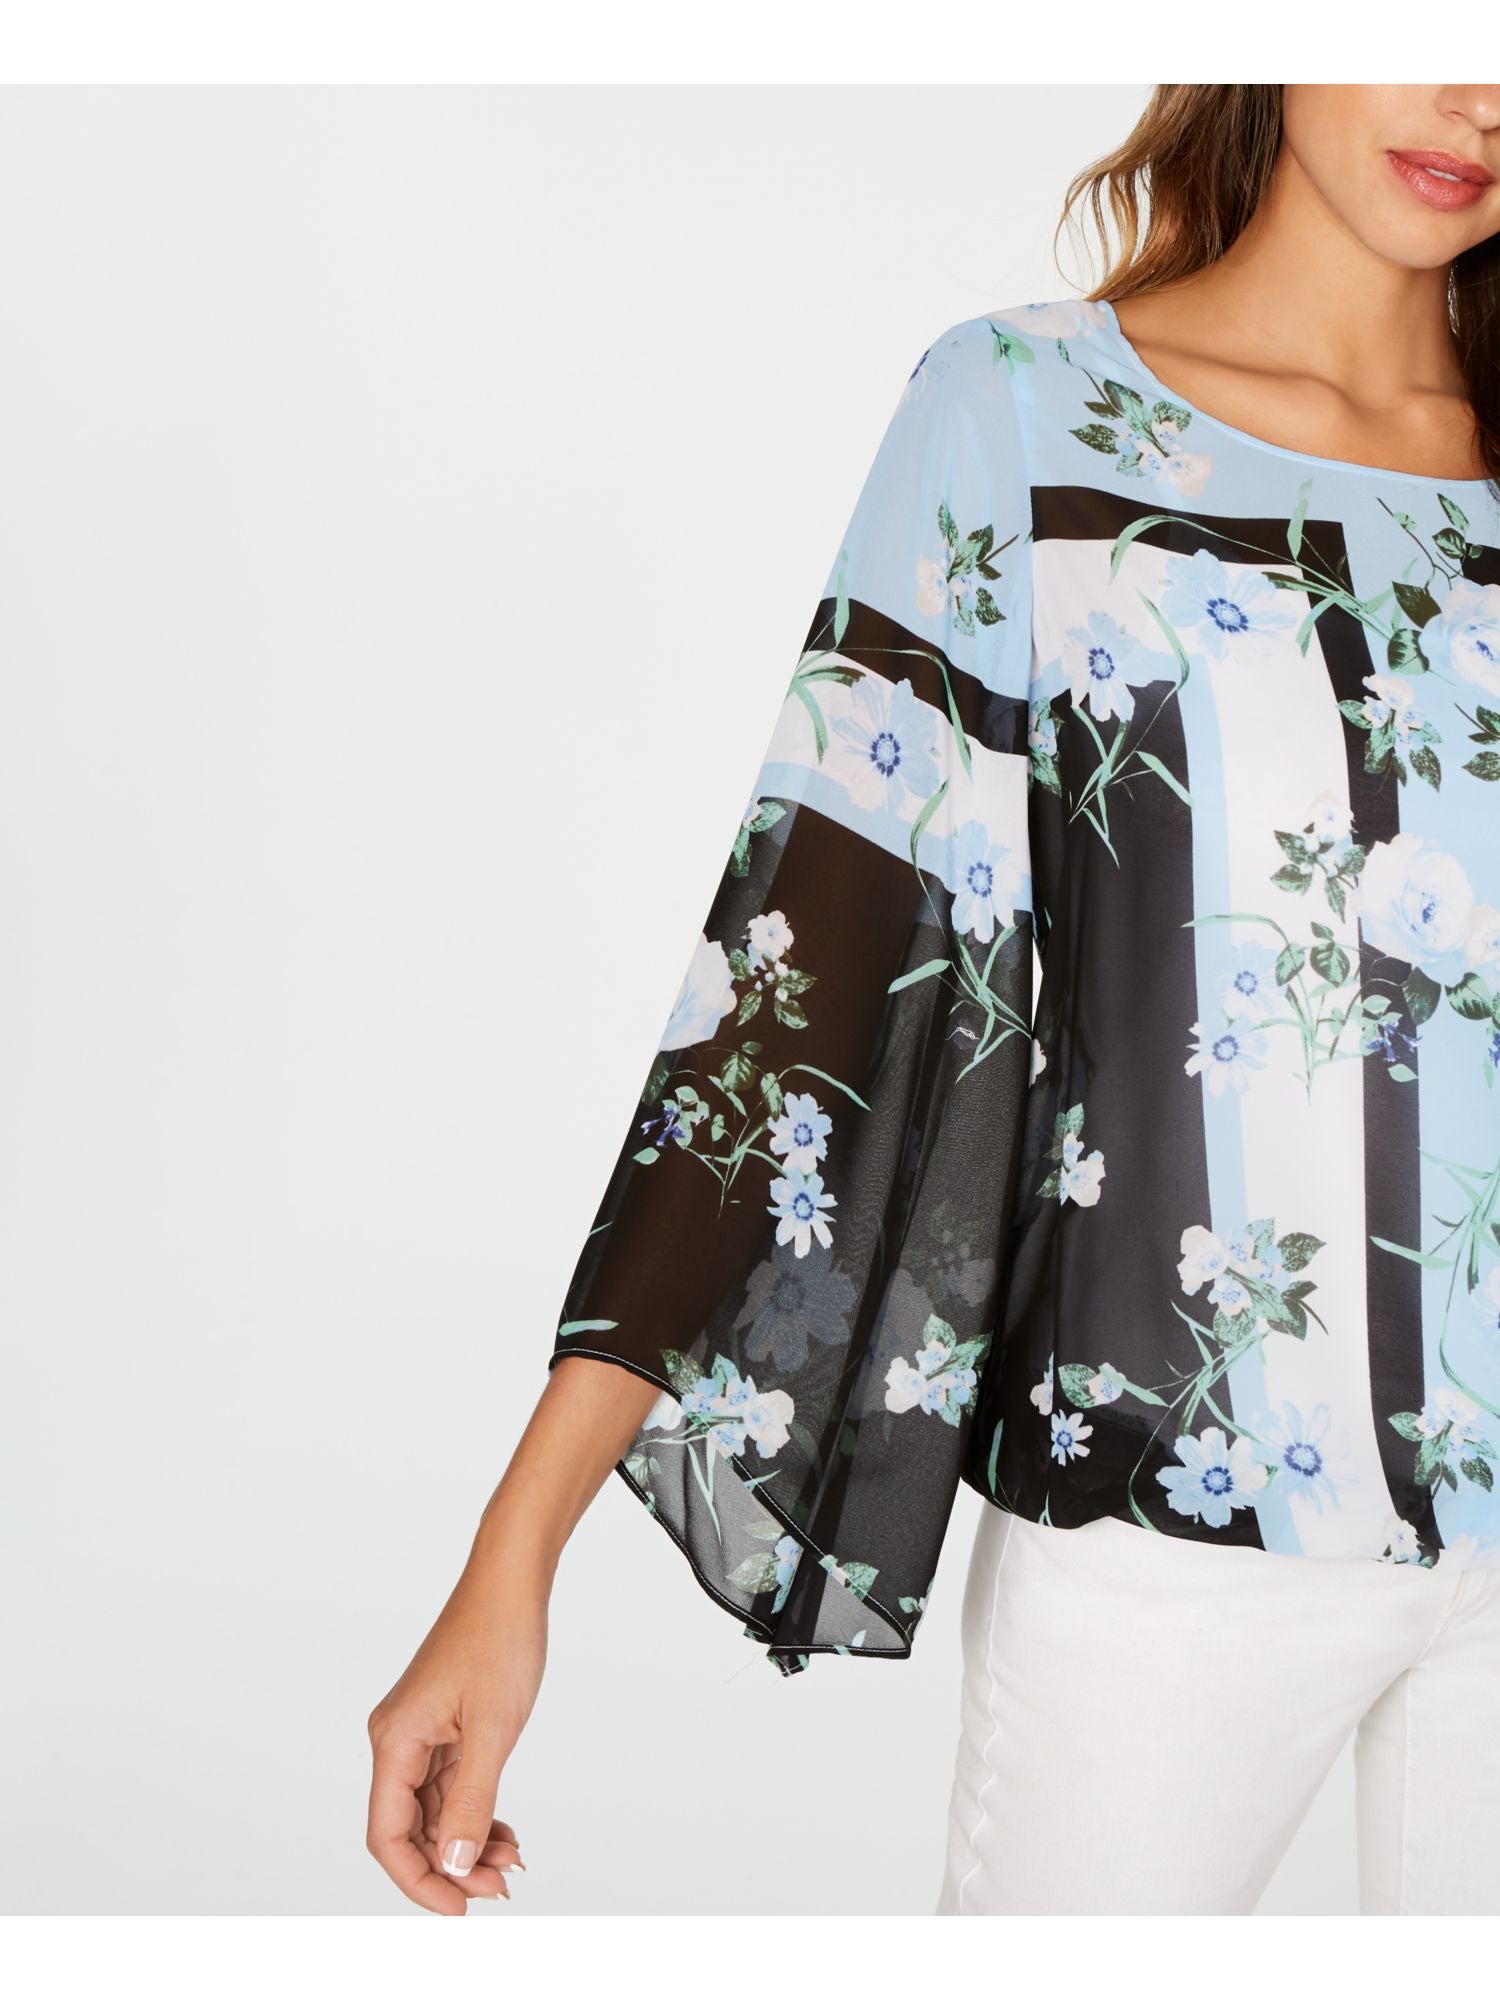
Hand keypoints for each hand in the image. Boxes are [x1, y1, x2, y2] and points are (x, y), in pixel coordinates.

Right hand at [366, 1569, 544, 1913]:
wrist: (511, 1581)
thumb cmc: (499, 1639)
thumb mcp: (493, 1730)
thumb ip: (471, 1802)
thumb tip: (454, 1865)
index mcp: (394, 1741)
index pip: (388, 1837)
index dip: (419, 1881)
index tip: (461, 1908)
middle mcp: (397, 1740)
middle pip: (410, 1829)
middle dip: (452, 1865)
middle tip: (501, 1885)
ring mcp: (420, 1732)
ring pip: (433, 1811)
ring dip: (467, 1841)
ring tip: (511, 1859)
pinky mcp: (442, 1724)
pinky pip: (449, 1786)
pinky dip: (474, 1812)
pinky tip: (504, 1830)